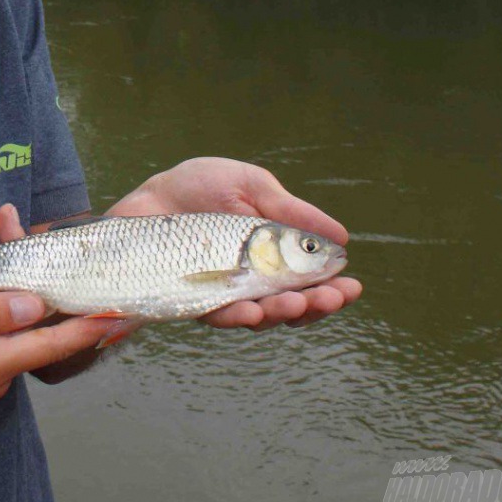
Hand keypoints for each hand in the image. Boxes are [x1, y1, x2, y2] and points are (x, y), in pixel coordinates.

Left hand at [103, 157, 361, 330]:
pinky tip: (255, 312)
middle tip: (331, 298)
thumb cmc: (199, 187)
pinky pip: (219, 313)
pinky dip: (238, 315)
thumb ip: (289, 211)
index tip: (351, 285)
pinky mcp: (194, 300)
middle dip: (315, 305)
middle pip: (292, 304)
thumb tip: (341, 237)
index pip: (310, 279)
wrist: (149, 196)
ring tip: (297, 304)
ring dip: (281, 313)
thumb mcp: (250, 186)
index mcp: (273, 253)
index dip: (332, 287)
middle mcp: (253, 279)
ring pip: (260, 315)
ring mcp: (225, 292)